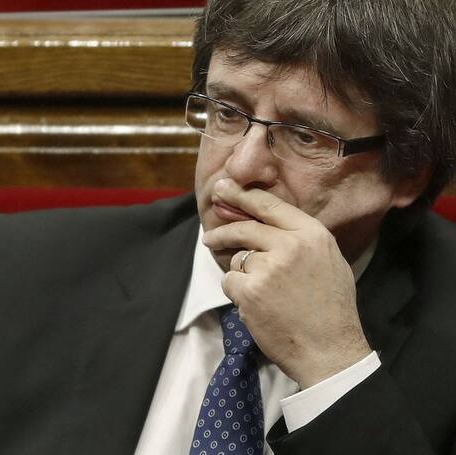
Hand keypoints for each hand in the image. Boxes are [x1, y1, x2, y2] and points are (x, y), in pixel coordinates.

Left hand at [202, 179, 371, 388]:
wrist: (330, 351)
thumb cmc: (330, 308)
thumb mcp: (327, 260)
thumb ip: (298, 238)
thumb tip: (264, 222)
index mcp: (312, 234)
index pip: (269, 205)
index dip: (242, 194)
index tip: (223, 187)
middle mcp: (290, 245)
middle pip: (245, 227)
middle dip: (222, 231)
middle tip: (209, 237)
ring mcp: (268, 267)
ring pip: (237, 259)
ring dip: (242, 274)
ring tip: (264, 294)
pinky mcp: (250, 290)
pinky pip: (230, 281)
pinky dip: (238, 293)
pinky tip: (257, 306)